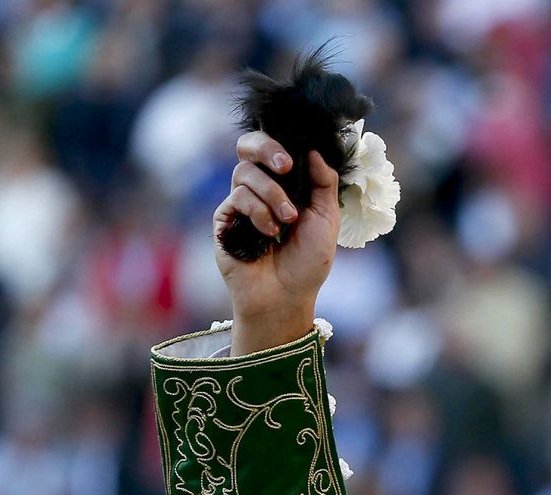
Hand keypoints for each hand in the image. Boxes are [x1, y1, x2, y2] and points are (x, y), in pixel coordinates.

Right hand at [213, 132, 340, 355]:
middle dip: (265, 148)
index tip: (295, 158)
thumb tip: (314, 150)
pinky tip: (270, 233)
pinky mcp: (225, 220)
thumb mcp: (326, 219)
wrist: (287, 296)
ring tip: (287, 221)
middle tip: (284, 166)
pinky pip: (237, 198)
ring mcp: (239, 203)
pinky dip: (258, 212)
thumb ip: (323, 184)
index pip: (271, 148)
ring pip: (245, 173)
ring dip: (272, 194)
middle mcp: (259, 189)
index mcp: (284, 185)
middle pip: (247, 147)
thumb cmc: (308, 262)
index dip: (277, 142)